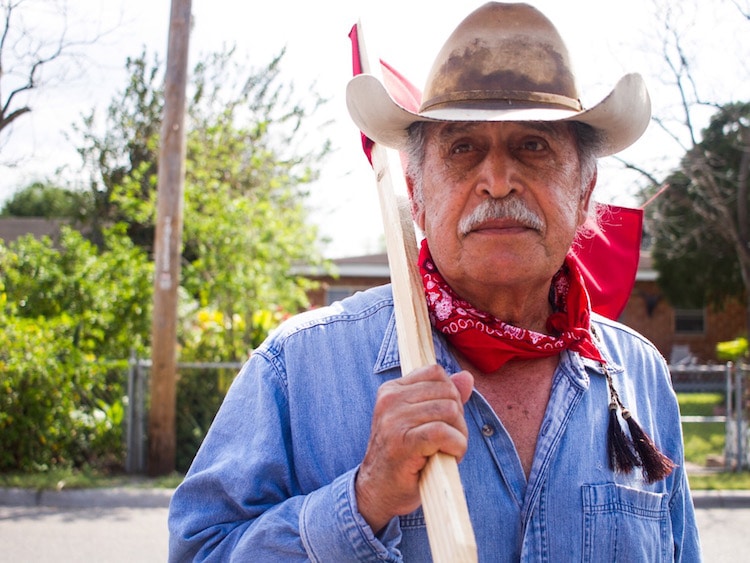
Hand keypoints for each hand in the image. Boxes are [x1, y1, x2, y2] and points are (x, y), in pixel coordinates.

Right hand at [355, 365, 473, 532]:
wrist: (377, 491)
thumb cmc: (403, 457)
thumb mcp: (421, 422)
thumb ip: (443, 397)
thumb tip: (467, 377)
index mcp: (391, 390)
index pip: (435, 373)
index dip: (450, 395)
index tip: (443, 420)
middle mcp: (390, 400)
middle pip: (447, 392)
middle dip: (458, 418)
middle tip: (448, 441)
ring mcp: (394, 420)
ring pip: (449, 411)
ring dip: (459, 435)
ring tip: (447, 450)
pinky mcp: (403, 441)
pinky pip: (444, 432)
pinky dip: (456, 446)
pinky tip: (449, 457)